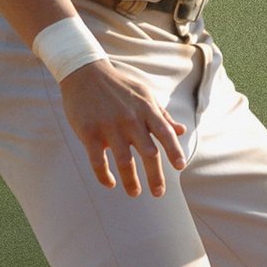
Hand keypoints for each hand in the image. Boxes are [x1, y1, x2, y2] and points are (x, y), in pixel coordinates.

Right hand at [59, 59, 186, 197]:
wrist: (85, 73)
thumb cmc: (119, 85)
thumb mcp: (144, 94)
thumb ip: (162, 114)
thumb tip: (181, 131)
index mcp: (146, 110)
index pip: (165, 133)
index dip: (174, 151)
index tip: (180, 167)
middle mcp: (131, 120)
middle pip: (149, 153)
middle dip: (155, 175)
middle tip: (159, 193)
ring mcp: (110, 127)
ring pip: (124, 162)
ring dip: (131, 181)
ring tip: (135, 193)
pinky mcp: (90, 133)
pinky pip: (98, 161)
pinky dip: (104, 176)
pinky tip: (110, 184)